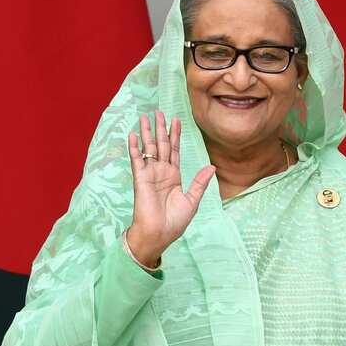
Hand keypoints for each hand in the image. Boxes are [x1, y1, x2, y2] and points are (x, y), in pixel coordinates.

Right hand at [125, 111, 214, 267]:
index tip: (176, 120)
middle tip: (159, 111)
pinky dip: (135, 148)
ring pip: (149, 149)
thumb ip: (200, 183)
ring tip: (145, 117)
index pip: (175, 151)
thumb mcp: (192, 200)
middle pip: (162, 145)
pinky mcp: (140, 179)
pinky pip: (137, 160)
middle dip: (160, 128)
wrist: (159, 233)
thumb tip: (212, 167)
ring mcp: (150, 174)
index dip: (175, 135)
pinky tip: (133, 135)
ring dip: (146, 133)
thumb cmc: (175, 221)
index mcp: (174, 176)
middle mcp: (161, 172)